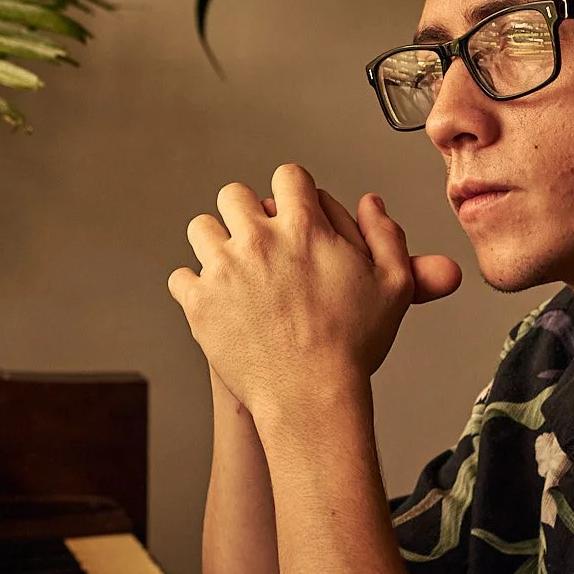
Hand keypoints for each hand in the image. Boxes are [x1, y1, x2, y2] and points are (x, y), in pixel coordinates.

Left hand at [169, 165, 460, 423]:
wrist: (311, 397)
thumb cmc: (353, 346)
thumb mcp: (393, 286)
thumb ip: (386, 235)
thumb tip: (369, 202)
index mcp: (305, 227)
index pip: (287, 176)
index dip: (293, 193)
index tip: (292, 215)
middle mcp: (259, 239)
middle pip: (234, 194)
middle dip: (246, 214)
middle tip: (259, 243)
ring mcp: (224, 269)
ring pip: (201, 228)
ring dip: (216, 244)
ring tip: (234, 270)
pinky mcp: (199, 302)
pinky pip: (180, 277)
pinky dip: (194, 288)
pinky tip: (216, 302)